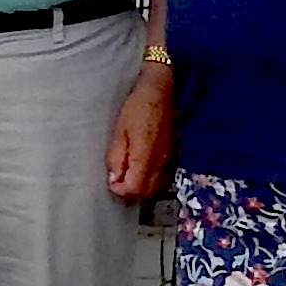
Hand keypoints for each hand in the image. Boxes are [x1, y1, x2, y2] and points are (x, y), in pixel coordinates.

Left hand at [107, 65, 173, 201]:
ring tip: (128, 175)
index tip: (111, 183)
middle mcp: (161, 162)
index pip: (135, 189)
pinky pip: (164, 178)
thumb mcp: (119, 132)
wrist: (160, 92)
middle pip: (147, 192)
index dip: (121, 191)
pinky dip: (151, 180)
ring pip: (156, 187)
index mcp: (145, 156)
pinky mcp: (174, 155)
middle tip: (117, 181)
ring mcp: (170, 159)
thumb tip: (114, 180)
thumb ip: (116, 158)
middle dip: (130, 192)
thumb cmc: (136, 108)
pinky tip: (141, 170)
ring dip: (141, 188)